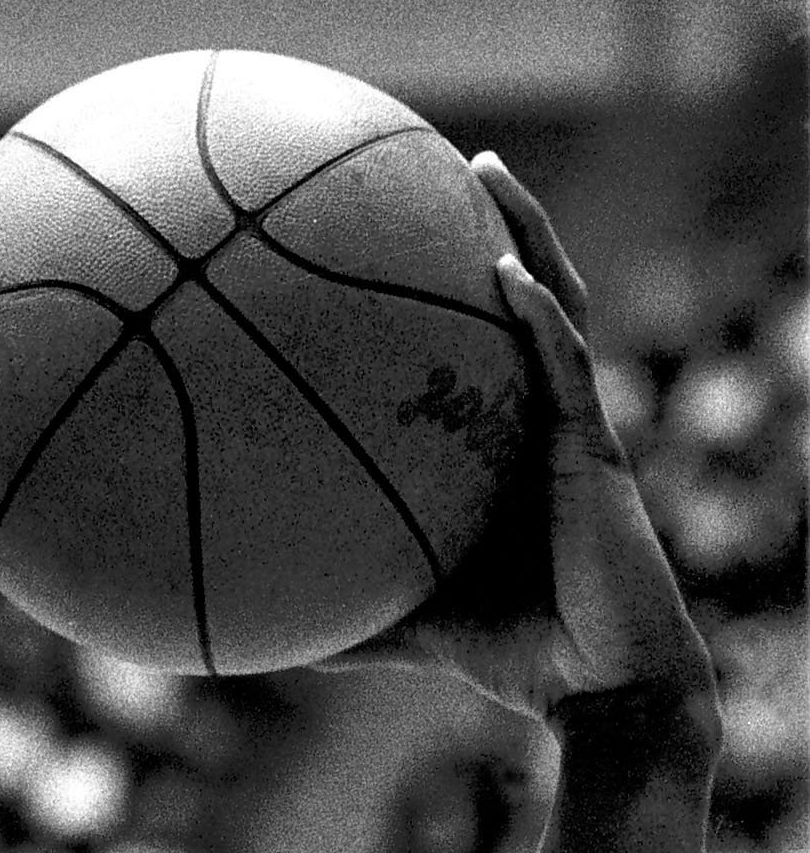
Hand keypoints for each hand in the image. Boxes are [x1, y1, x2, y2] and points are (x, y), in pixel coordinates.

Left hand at [326, 155, 714, 730]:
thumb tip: (249, 637)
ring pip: (557, 306)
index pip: (485, 345)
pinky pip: (565, 368)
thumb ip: (341, 613)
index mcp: (510, 446)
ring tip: (482, 168)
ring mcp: (577, 430)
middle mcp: (546, 422)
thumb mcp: (405, 622)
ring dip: (525, 233)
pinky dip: (536, 317)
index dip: (458, 283)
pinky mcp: (599, 452)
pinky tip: (501, 275)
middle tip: (448, 160)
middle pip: (528, 298)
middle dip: (499, 224)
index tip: (401, 229)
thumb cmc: (513, 657)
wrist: (604, 693)